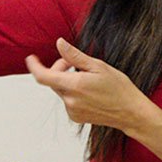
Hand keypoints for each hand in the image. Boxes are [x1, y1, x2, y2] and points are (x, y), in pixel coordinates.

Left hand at [25, 38, 148, 131]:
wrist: (130, 112)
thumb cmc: (119, 88)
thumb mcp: (98, 66)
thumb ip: (75, 56)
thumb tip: (59, 44)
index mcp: (74, 85)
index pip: (43, 76)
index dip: (34, 66)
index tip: (31, 58)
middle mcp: (70, 100)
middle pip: (53, 81)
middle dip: (60, 69)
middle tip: (77, 64)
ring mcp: (72, 110)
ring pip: (61, 90)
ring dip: (67, 81)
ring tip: (88, 79)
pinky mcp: (76, 117)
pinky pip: (67, 100)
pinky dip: (73, 93)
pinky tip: (90, 93)